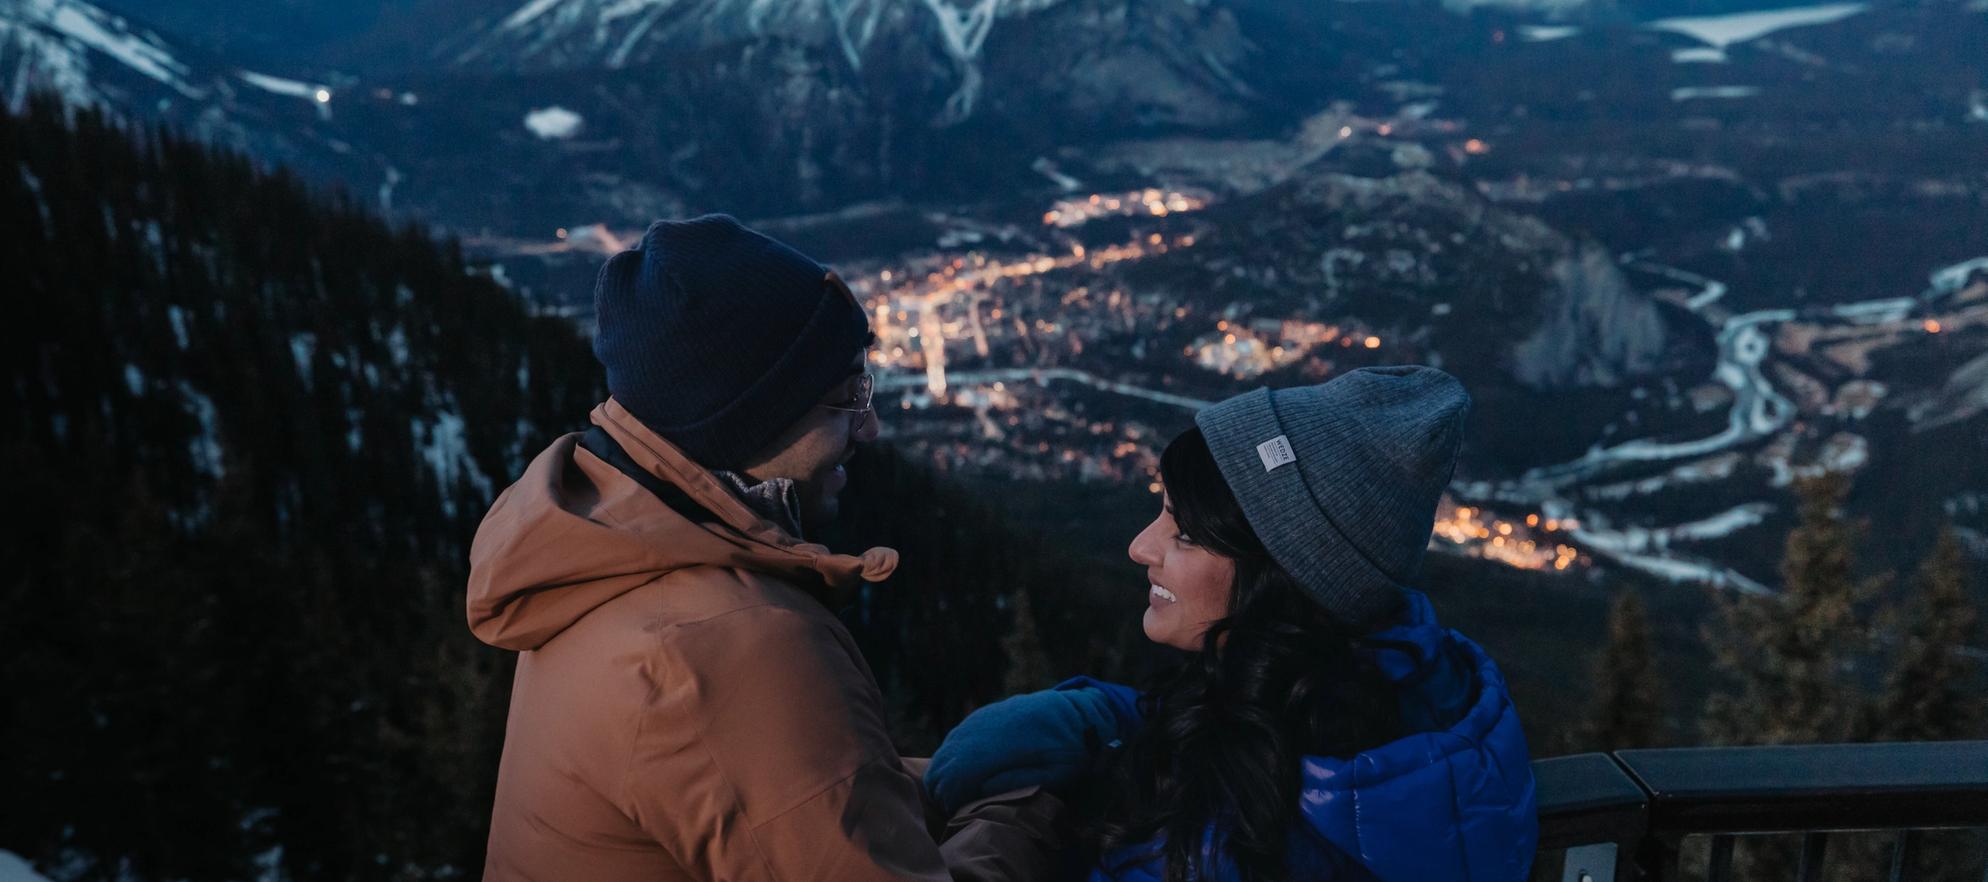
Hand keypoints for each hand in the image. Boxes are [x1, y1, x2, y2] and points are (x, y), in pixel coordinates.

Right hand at [924, 687, 1122, 814]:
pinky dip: (951, 754)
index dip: (950, 794)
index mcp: (1003, 745)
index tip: (951, 810)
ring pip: (949, 746)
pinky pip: (957, 736)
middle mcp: (987, 727)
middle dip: (941, 785)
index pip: (959, 771)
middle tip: (945, 806)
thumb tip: (980, 789)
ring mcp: (984, 718)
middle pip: (948, 759)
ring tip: (945, 793)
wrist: (1080, 712)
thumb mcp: (1054, 775)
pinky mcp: (985, 714)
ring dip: (943, 770)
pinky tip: (953, 770)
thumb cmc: (1071, 750)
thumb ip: (1016, 783)